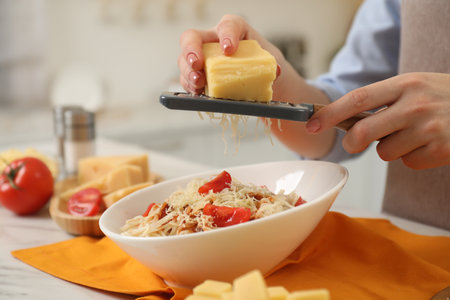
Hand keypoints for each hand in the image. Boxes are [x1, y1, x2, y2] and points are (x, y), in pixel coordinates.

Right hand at [178, 14, 281, 93]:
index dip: (226, 34)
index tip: (229, 49)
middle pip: (192, 37)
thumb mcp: (271, 62)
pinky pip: (186, 79)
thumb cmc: (261, 64)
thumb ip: (272, 64)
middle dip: (191, 50)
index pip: (228, 25)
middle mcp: (212, 40)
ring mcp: (202, 58)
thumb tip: (275, 71)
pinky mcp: (198, 75)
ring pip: (184, 59)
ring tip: (198, 83)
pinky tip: (197, 92)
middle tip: (198, 65)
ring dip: (188, 72)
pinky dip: (190, 86)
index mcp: (233, 30)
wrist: (258, 79)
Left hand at [305, 72, 449, 168]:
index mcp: (405, 84)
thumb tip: (345, 121)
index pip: (357, 100)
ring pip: (385, 152)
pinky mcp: (441, 150)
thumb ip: (383, 101)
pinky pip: (407, 163)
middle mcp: (415, 105)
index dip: (330, 114)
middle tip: (354, 143)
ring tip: (413, 135)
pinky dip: (412, 158)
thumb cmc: (443, 97)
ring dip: (391, 149)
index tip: (311, 124)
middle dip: (352, 142)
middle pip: (364, 132)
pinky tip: (429, 144)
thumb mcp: (415, 87)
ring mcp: (429, 129)